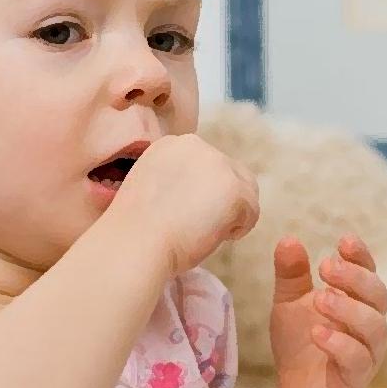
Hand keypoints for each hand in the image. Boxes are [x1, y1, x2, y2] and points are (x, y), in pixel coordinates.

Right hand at [108, 134, 259, 275]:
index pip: (206, 164)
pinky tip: (217, 238)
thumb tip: (201, 196)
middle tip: (203, 226)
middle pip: (230, 171)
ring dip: (233, 212)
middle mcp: (195, 145)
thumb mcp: (150, 189)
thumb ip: (175, 181)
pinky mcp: (233, 188)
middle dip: (222, 199)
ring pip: (245, 189)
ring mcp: (217, 164)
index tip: (190, 213)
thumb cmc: (135, 230)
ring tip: (209, 233)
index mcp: (171, 144)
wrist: (134, 243)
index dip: (204, 191)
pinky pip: (252, 211)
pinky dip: (240, 229)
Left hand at [269, 234, 386, 387]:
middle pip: (378, 296)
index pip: (369, 274)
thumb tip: (288, 239)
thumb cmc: (300, 344)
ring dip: (349, 309)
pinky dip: (340, 344)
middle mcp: (368, 326)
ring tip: (322, 298)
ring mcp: (366, 355)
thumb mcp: (289, 304)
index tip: (344, 241)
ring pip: (374, 328)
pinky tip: (318, 333)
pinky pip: (358, 361)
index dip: (362, 257)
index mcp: (356, 302)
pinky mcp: (353, 382)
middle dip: (356, 278)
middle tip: (327, 267)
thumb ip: (291, 274)